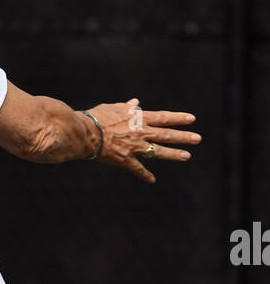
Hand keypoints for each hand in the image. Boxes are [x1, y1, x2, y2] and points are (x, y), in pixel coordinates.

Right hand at [84, 98, 200, 183]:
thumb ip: (127, 107)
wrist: (84, 133)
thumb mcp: (113, 108)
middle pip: (167, 134)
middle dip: (184, 136)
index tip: (192, 119)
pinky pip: (138, 169)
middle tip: (198, 138)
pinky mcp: (125, 160)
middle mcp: (141, 132)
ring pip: (158, 151)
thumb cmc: (96, 117)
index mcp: (139, 118)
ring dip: (174, 154)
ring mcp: (134, 147)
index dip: (178, 118)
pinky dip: (145, 175)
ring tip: (187, 156)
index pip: (164, 117)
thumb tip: (136, 103)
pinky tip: (152, 180)